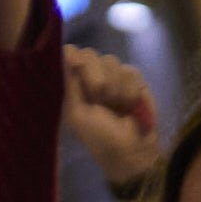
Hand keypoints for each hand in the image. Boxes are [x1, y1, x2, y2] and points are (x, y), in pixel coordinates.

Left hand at [63, 45, 160, 187]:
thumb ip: (70, 83)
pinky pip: (129, 71)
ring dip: (114, 87)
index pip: (69, 53)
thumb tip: (67, 52)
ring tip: (116, 106)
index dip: (73, 56)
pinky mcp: (133, 78)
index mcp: (73, 83)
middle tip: (100, 100)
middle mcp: (92, 74)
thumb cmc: (99, 135)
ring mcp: (113, 74)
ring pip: (111, 61)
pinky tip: (130, 104)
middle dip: (95, 77)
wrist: (131, 148)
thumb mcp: (77, 113)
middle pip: (89, 53)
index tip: (76, 65)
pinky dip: (129, 90)